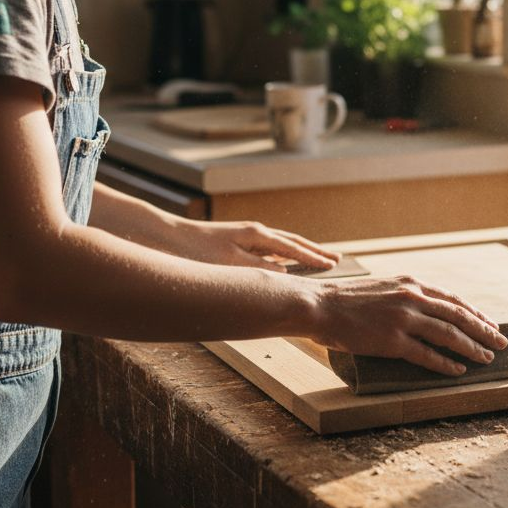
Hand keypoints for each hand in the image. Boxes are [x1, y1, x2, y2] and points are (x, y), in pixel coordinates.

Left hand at [172, 219, 339, 271]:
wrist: (170, 237)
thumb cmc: (198, 251)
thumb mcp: (231, 263)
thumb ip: (260, 269)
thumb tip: (286, 275)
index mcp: (258, 235)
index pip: (293, 248)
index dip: (314, 258)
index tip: (333, 265)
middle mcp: (256, 233)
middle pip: (293, 242)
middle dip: (314, 251)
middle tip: (336, 259)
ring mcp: (248, 237)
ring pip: (283, 246)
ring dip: (302, 253)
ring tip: (318, 261)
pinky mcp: (239, 243)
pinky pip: (270, 250)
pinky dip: (285, 256)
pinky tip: (287, 264)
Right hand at [307, 275, 507, 375]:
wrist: (318, 305)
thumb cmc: (345, 300)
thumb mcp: (382, 287)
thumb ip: (404, 296)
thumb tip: (424, 311)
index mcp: (410, 284)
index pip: (452, 299)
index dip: (475, 313)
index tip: (490, 323)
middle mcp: (412, 298)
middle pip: (459, 316)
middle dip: (483, 330)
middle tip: (500, 343)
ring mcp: (403, 320)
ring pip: (449, 335)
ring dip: (472, 348)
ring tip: (487, 359)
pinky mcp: (392, 341)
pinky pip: (427, 355)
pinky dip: (446, 364)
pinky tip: (459, 371)